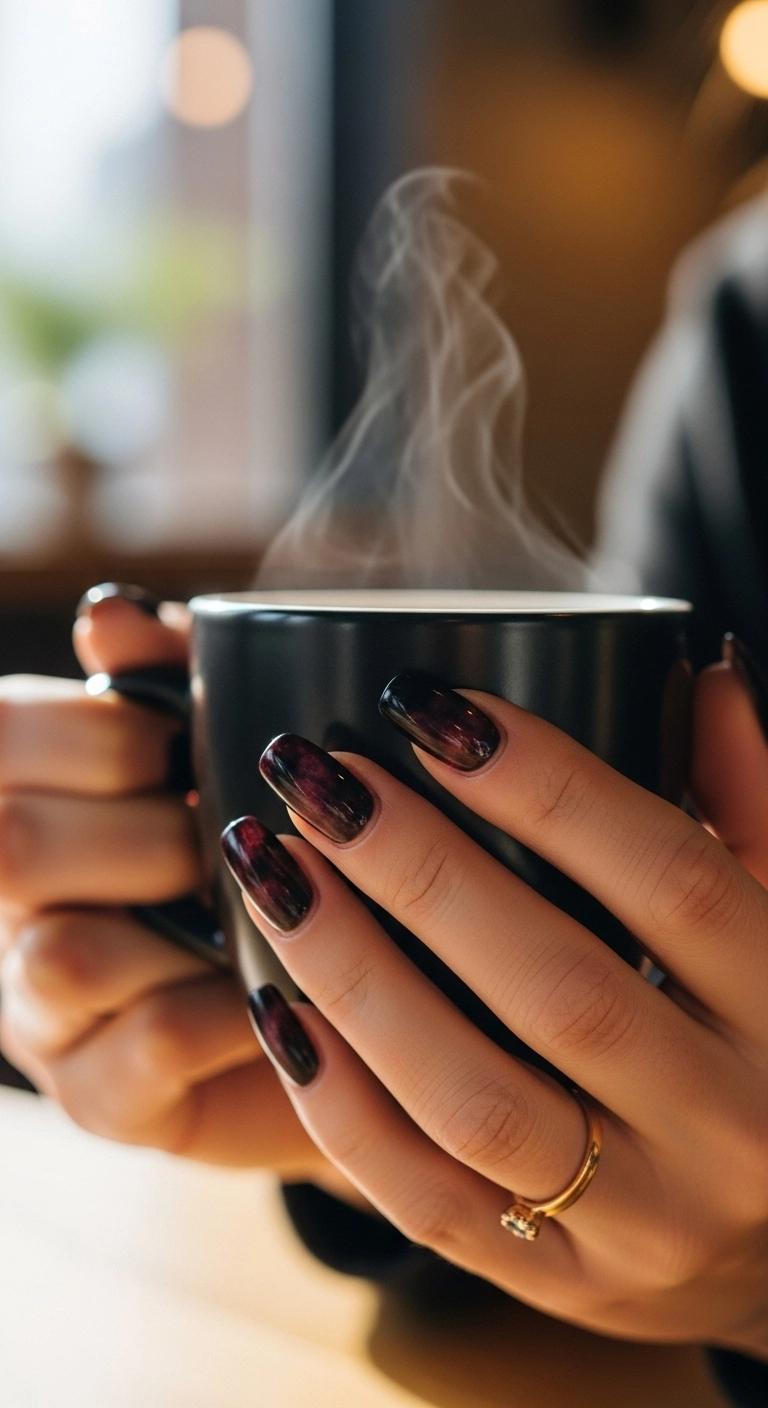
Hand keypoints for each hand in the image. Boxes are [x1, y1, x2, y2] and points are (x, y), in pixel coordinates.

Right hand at [0, 587, 340, 1186]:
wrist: (345, 1008)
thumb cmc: (270, 856)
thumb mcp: (223, 752)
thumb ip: (167, 680)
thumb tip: (110, 614)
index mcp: (25, 805)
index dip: (94, 730)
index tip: (186, 745)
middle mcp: (7, 912)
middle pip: (11, 841)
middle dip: (151, 821)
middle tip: (242, 832)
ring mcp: (41, 1017)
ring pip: (64, 952)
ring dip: (188, 915)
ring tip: (273, 905)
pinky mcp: (103, 1102)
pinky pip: (149, 1043)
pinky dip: (234, 1001)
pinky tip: (288, 980)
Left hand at [222, 654, 767, 1356]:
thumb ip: (751, 805)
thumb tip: (699, 672)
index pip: (672, 876)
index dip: (549, 784)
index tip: (428, 710)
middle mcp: (727, 1123)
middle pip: (560, 989)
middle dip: (421, 871)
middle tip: (315, 776)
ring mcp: (641, 1221)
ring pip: (476, 1102)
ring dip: (356, 977)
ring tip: (272, 869)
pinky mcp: (558, 1281)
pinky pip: (427, 1201)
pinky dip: (340, 1103)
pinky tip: (276, 1005)